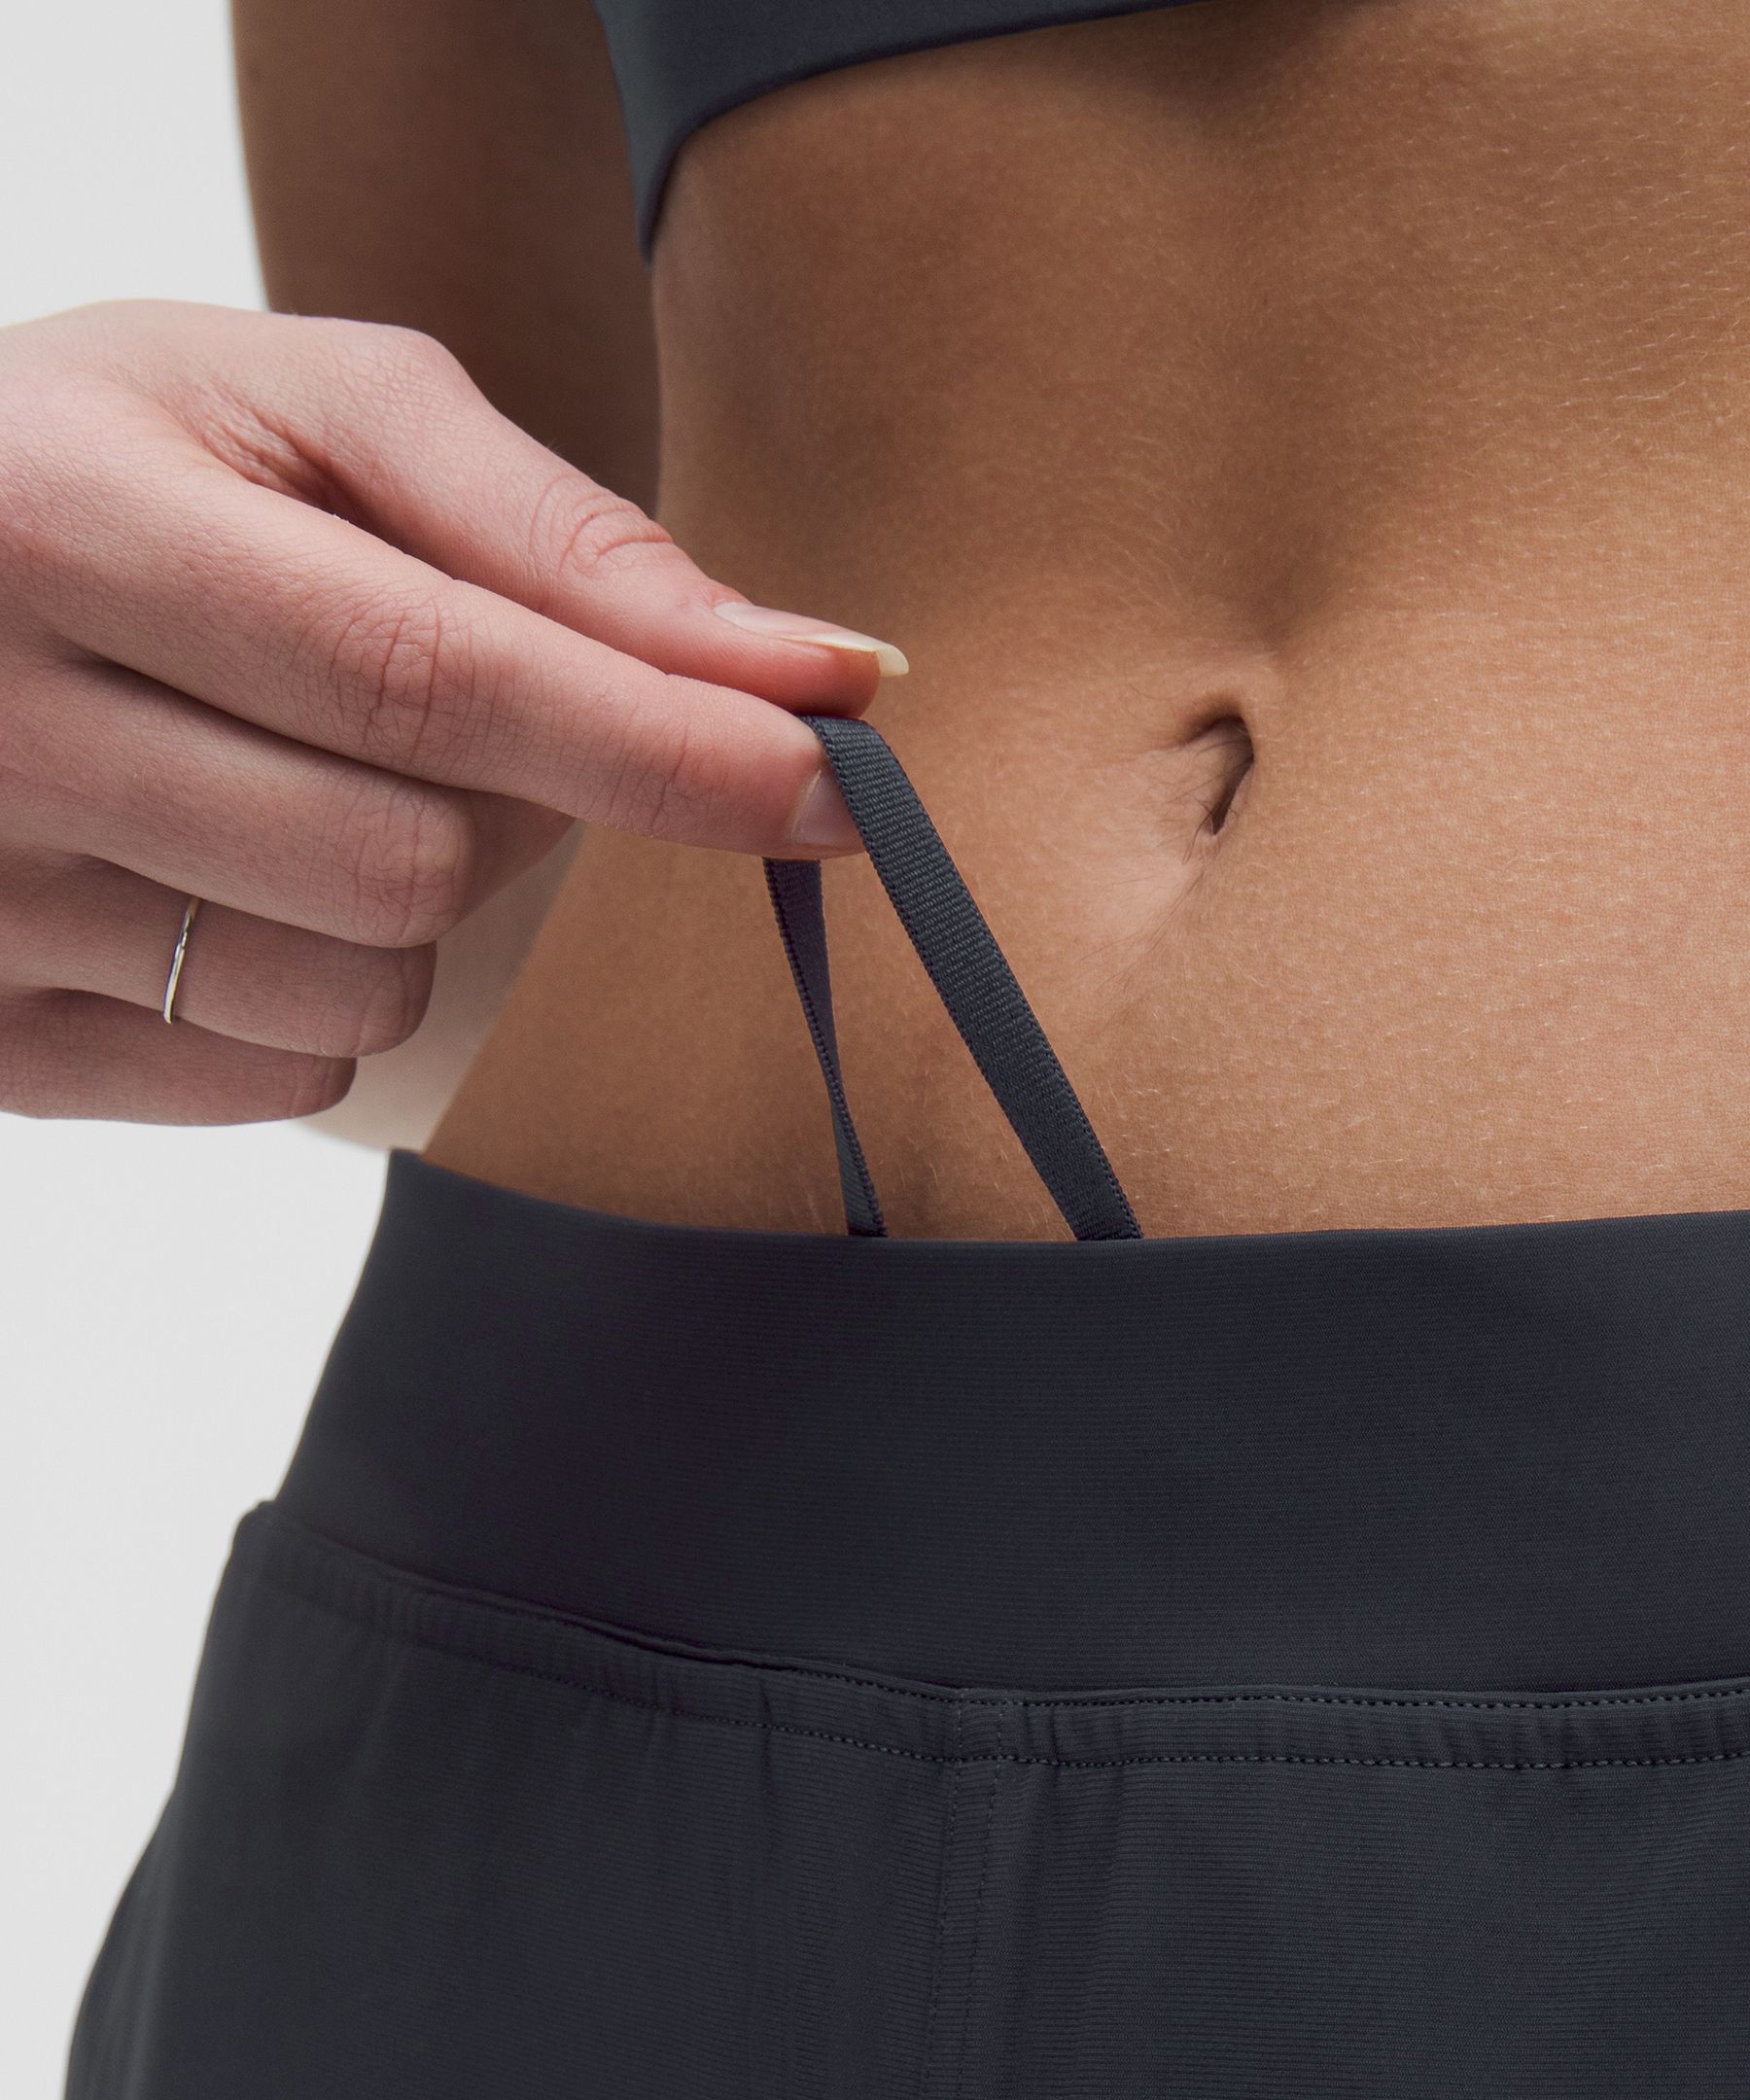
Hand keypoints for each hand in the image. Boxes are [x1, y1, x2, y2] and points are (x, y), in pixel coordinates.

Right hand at [0, 300, 903, 1122]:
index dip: (664, 743)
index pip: (435, 674)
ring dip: (412, 901)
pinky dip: (316, 991)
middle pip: (421, 861)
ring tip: (289, 776)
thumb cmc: (96, 464)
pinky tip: (218, 874)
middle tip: (441, 705)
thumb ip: (548, 528)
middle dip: (515, 801)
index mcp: (64, 524)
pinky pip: (277, 1079)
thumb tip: (798, 667)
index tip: (840, 776)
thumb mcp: (290, 409)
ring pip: (360, 989)